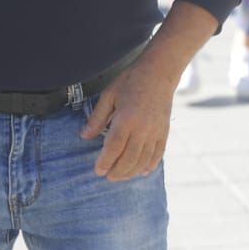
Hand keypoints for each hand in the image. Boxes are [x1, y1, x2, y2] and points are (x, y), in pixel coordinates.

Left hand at [80, 57, 177, 181]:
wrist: (159, 73)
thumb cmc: (131, 81)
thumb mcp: (109, 95)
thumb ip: (97, 118)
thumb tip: (84, 135)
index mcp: (126, 118)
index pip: (114, 147)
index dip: (105, 161)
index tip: (98, 170)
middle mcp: (142, 128)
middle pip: (129, 158)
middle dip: (117, 171)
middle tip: (107, 176)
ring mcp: (155, 132)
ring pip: (143, 160)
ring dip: (131, 172)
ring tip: (121, 176)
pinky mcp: (164, 132)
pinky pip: (157, 154)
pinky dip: (149, 165)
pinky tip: (142, 171)